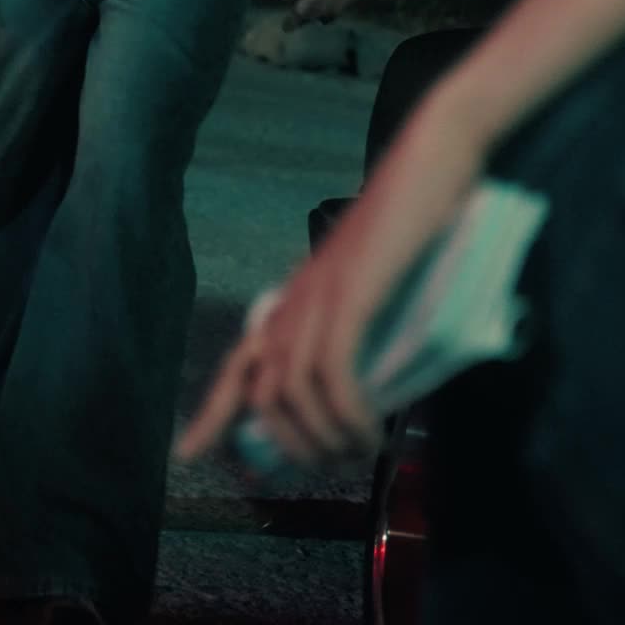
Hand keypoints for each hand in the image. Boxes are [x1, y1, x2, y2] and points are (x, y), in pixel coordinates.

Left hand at [176, 102, 480, 467]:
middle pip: (261, 393)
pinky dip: (346, 415)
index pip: (239, 362)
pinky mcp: (350, 294)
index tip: (189, 454)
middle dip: (288, 446)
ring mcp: (319, 294)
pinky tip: (366, 433)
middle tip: (330, 465)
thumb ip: (364, 320)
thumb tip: (372, 381)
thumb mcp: (380, 281)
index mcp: (297, 296)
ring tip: (357, 452)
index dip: (212, 413)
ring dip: (322, 439)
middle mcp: (296, 298)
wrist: (434, 159)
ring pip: (291, 392)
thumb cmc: (415, 219)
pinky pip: (330, 372)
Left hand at [279, 0, 375, 27]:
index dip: (297, 15)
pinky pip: (351, 1)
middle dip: (309, 16)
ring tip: (312, 14)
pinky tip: (330, 4)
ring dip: (323, 14)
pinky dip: (338, 6)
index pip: (309, 3)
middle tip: (296, 21)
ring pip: (338, 8)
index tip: (286, 25)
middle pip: (323, 9)